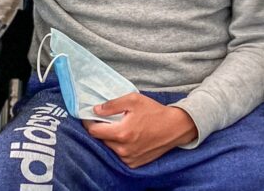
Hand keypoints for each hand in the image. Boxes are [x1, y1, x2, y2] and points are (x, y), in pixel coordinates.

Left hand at [81, 93, 197, 168]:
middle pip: (101, 140)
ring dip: (110, 138)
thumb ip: (112, 105)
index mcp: (122, 133)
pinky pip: (119, 155)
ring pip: (109, 148)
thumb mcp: (133, 100)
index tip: (89, 116)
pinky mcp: (134, 163)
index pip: (94, 131)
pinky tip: (127, 137)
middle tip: (107, 120)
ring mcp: (129, 158)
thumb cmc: (155, 112)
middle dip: (101, 129)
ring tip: (119, 127)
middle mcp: (123, 149)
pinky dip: (119, 146)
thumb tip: (96, 110)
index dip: (88, 123)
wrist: (175, 127)